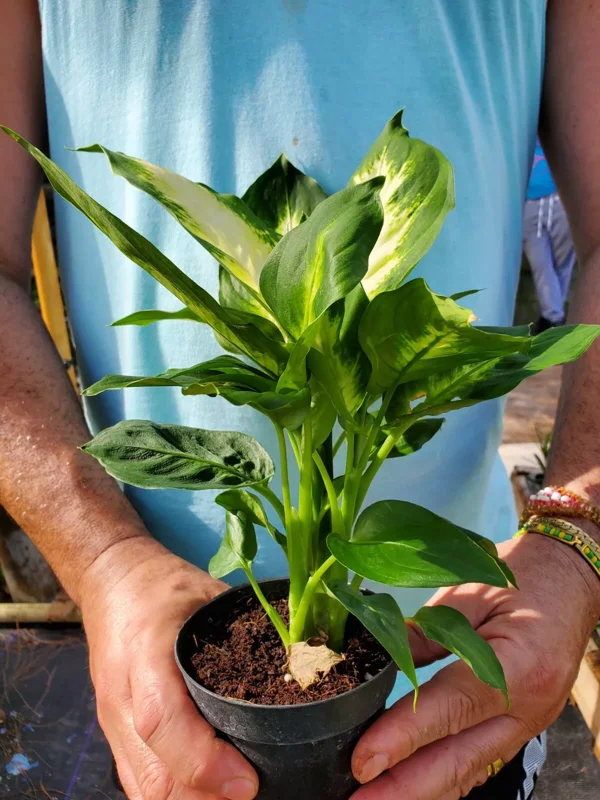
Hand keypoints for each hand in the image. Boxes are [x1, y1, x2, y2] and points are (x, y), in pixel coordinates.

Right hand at [80, 536, 258, 799]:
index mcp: (146, 651)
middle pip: (153, 775)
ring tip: (239, 796)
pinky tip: (211, 795)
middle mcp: (122, 697)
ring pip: (144, 792)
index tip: (247, 780)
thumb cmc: (165, 587)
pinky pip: (140, 786)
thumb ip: (245, 633)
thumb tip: (302, 664)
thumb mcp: (208, 596)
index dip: (202, 761)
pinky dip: (175, 798)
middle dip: (205, 799)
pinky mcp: (115, 737)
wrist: (113, 582)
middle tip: (255, 794)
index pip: (160, 720)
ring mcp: (113, 723)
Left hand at [350, 533, 599, 798]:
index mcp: (518, 665)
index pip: (451, 710)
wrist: (570, 580)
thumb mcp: (468, 595)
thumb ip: (424, 635)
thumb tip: (378, 665)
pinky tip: (410, 788)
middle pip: (460, 761)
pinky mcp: (521, 728)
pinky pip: (478, 764)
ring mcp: (528, 724)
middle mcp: (528, 707)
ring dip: (419, 793)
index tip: (362, 761)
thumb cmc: (522, 577)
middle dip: (404, 789)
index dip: (403, 738)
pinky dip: (442, 781)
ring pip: (469, 773)